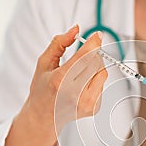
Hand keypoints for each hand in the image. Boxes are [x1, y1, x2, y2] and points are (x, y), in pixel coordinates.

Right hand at [4, 25, 106, 145]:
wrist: (44, 117)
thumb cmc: (42, 88)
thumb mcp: (44, 63)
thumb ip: (59, 43)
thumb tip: (76, 29)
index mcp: (59, 81)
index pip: (84, 58)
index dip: (93, 43)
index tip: (98, 35)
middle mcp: (74, 94)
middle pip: (96, 63)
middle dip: (93, 54)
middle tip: (84, 54)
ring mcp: (86, 103)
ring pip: (102, 73)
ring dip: (95, 66)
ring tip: (79, 72)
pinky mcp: (94, 108)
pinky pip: (102, 84)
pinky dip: (95, 79)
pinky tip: (81, 85)